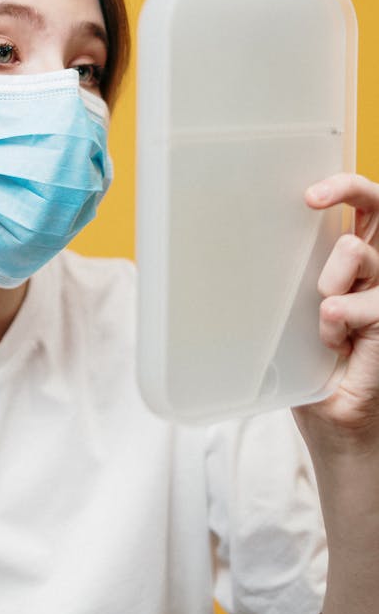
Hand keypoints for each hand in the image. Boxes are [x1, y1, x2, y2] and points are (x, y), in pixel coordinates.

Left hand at [298, 173, 378, 436]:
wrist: (336, 426)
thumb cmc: (312, 370)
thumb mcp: (291, 314)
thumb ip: (288, 281)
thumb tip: (246, 244)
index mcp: (355, 265)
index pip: (365, 208)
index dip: (344, 187)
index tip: (309, 194)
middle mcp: (377, 274)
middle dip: (350, 189)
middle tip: (313, 199)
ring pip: (358, 252)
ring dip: (328, 280)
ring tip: (323, 319)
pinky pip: (362, 303)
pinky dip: (338, 321)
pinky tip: (335, 344)